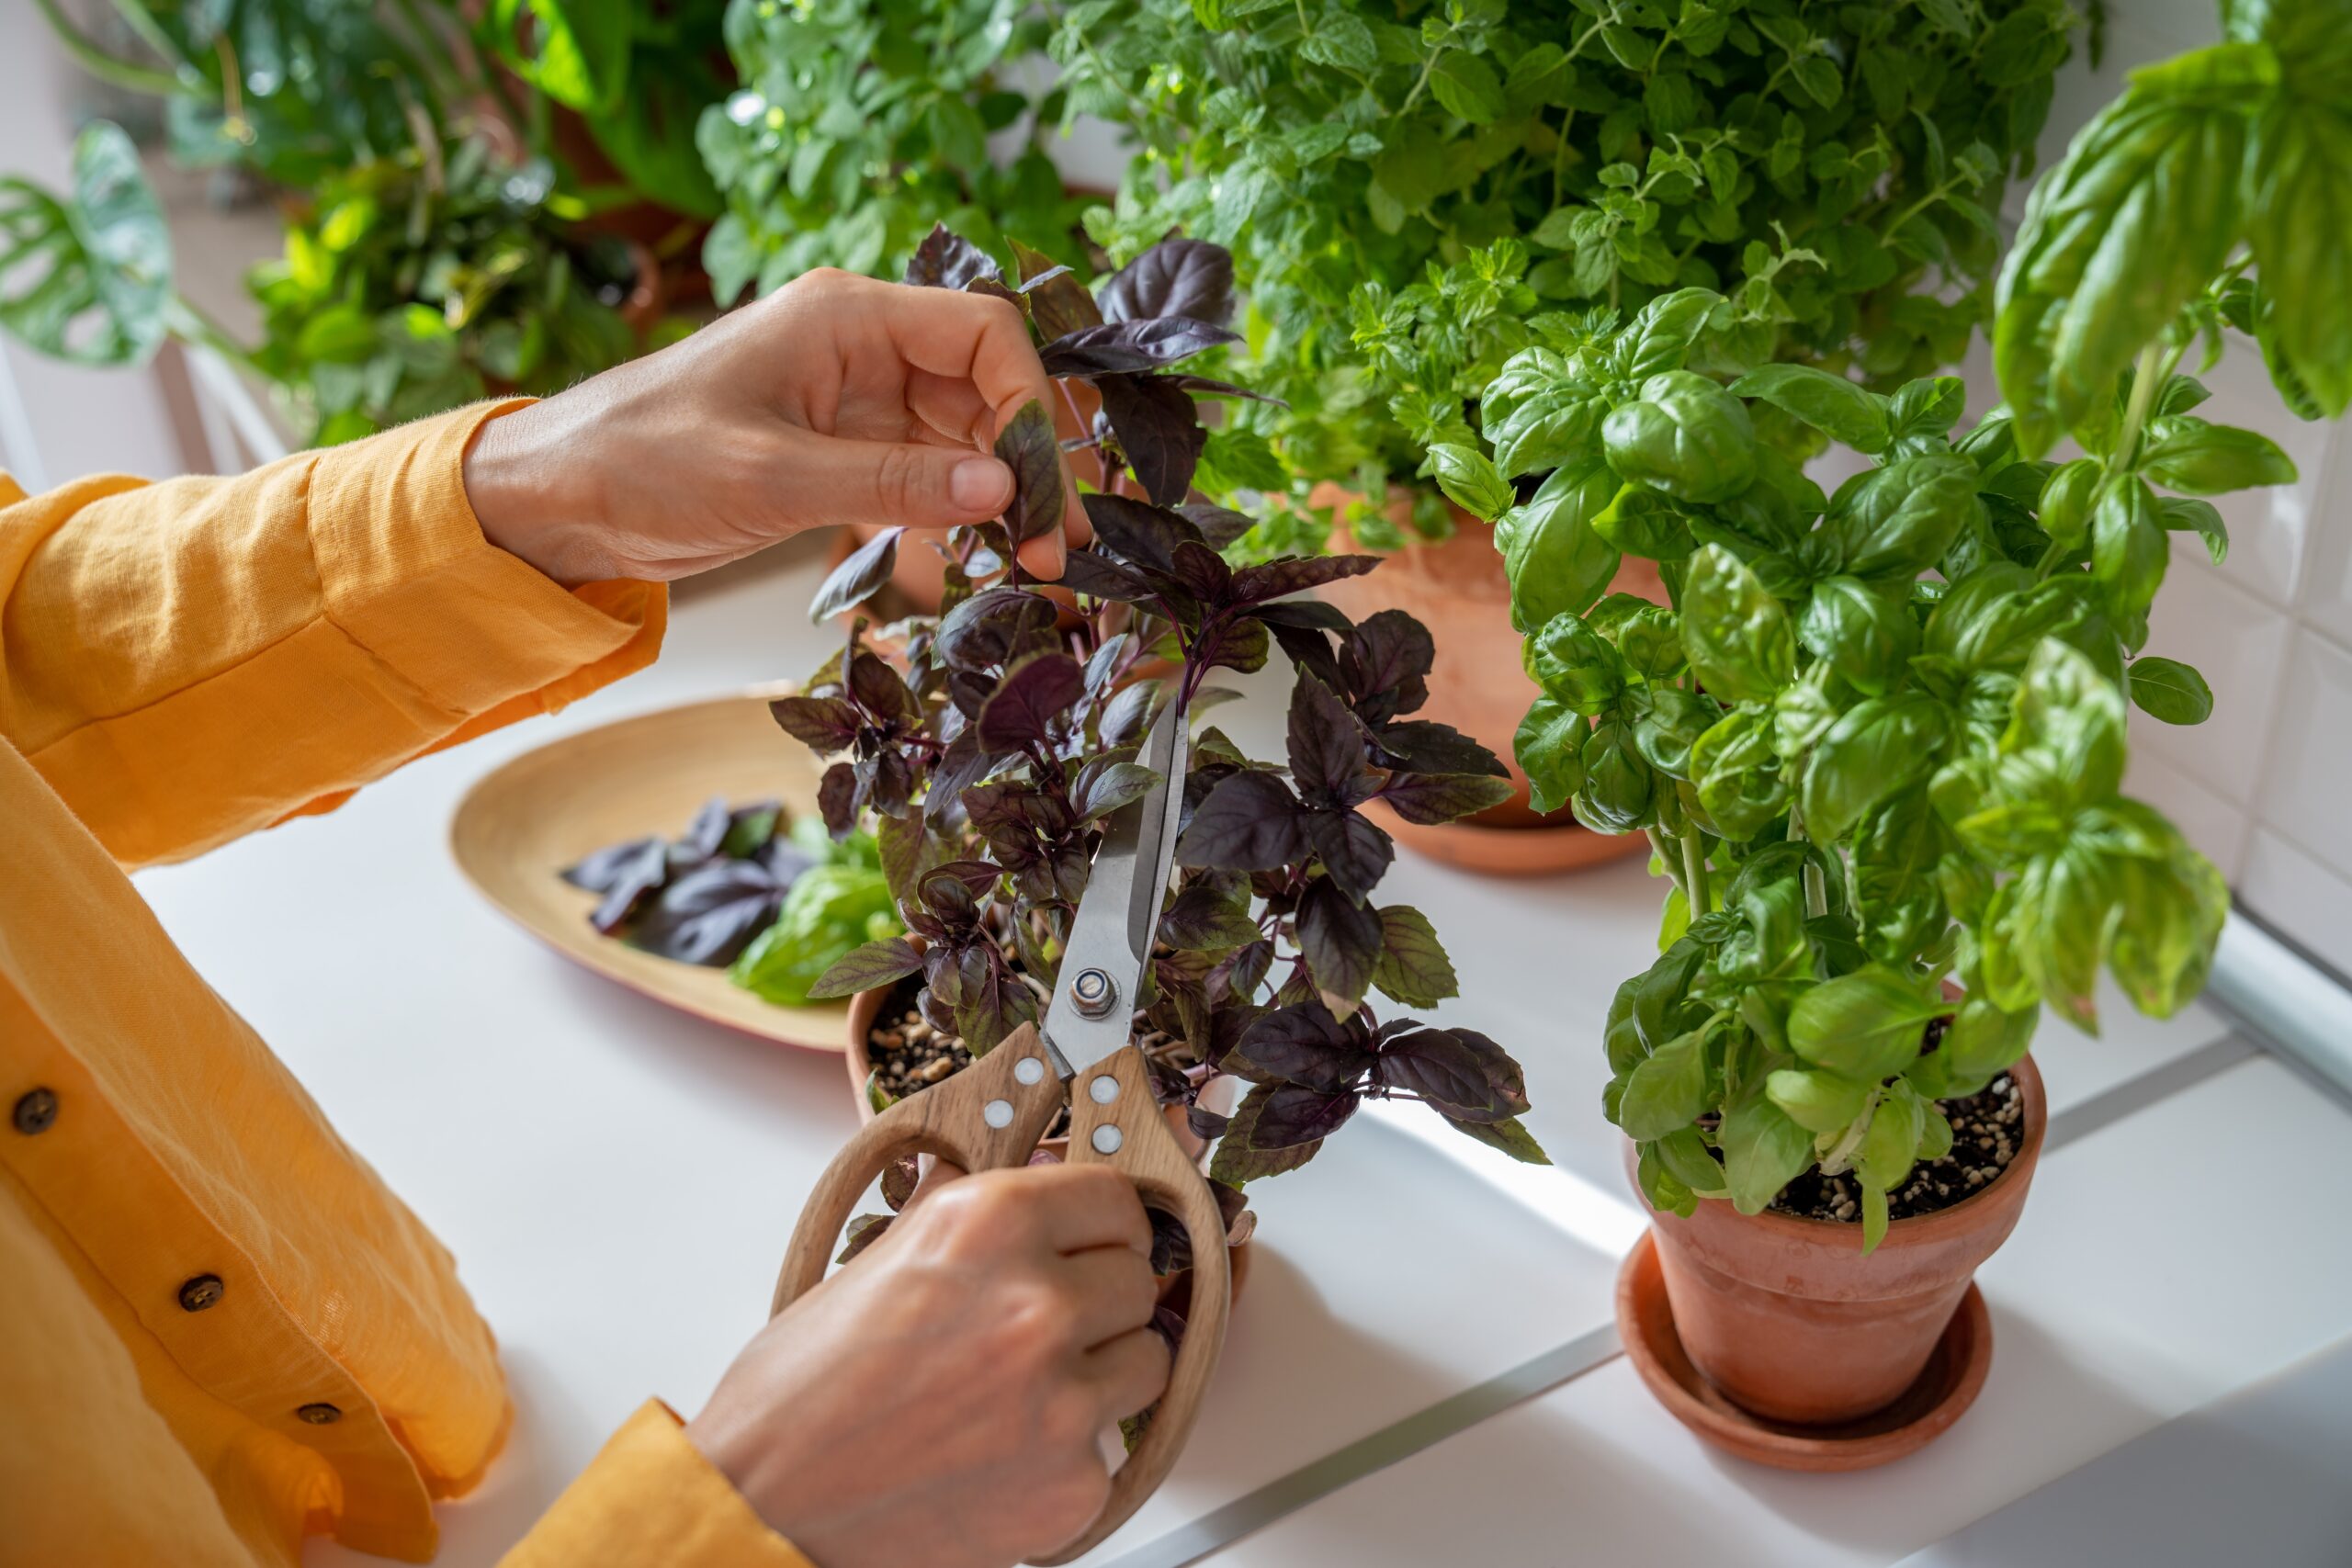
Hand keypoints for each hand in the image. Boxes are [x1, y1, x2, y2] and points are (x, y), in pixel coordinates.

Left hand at [461, 268, 1080, 584]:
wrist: (558, 502)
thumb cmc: (640, 461)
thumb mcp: (771, 477)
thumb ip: (893, 481)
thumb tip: (1002, 488)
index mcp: (845, 317)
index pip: (981, 333)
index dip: (1027, 401)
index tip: (1040, 485)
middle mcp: (860, 348)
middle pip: (985, 388)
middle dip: (1027, 463)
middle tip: (1055, 547)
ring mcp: (853, 402)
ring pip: (964, 437)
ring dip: (1001, 496)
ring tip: (1031, 564)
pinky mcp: (838, 454)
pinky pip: (923, 476)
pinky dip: (954, 517)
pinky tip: (972, 566)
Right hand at [685, 1163, 1168, 1567]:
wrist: (768, 1504)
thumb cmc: (798, 1394)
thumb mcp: (878, 1259)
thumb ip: (962, 1218)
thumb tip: (1009, 1183)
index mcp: (990, 1224)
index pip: (1115, 1199)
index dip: (1105, 1224)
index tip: (1098, 1241)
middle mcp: (1038, 1302)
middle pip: (1138, 1280)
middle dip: (1101, 1299)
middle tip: (1047, 1325)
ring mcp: (1063, 1399)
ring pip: (1146, 1360)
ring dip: (1103, 1371)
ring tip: (1028, 1390)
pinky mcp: (1073, 1483)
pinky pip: (1112, 1446)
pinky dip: (1071, 1452)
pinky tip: (1005, 1451)